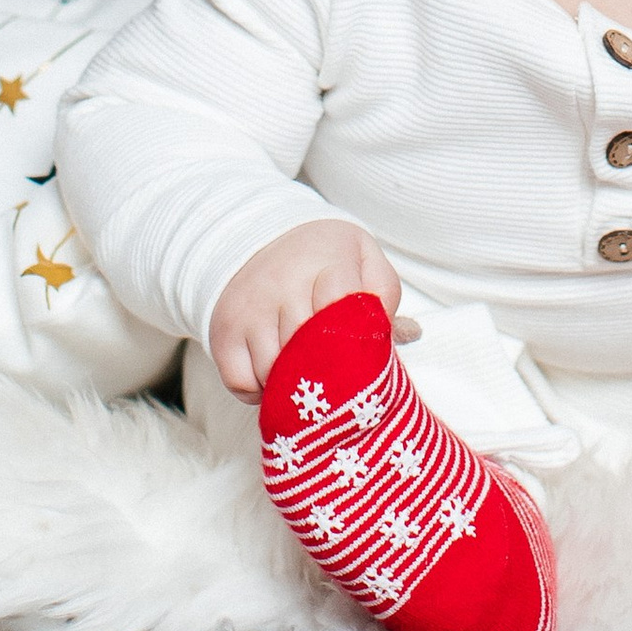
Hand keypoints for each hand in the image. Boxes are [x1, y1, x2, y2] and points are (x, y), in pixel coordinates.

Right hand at [206, 217, 404, 403]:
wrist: (258, 238)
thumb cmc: (324, 260)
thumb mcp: (363, 261)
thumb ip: (385, 296)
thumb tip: (408, 335)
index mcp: (328, 259)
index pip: (343, 308)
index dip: (353, 340)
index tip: (357, 353)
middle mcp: (284, 281)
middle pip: (309, 350)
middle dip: (326, 372)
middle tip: (335, 376)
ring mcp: (250, 308)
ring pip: (274, 373)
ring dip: (292, 386)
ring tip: (304, 371)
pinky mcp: (223, 332)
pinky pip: (241, 384)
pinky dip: (259, 392)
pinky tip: (275, 374)